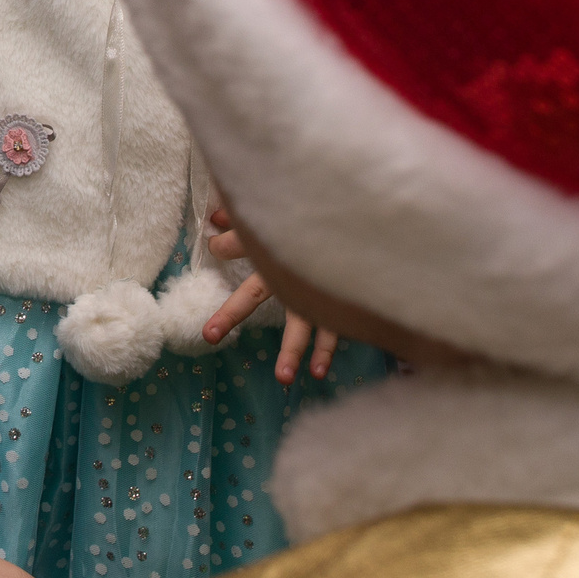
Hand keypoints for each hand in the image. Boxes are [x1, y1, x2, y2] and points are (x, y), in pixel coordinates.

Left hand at [202, 205, 339, 382]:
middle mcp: (290, 269)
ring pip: (299, 324)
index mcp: (272, 241)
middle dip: (232, 313)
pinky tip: (318, 371)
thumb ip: (247, 212)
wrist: (369, 212)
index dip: (222, 246)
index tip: (217, 247)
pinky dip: (326, 350)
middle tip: (209, 335)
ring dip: (291, 351)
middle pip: (254, 293)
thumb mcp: (281, 199)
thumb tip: (216, 220)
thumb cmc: (321, 202)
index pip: (235, 246)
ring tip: (282, 378)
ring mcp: (316, 288)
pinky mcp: (340, 299)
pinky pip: (333, 328)